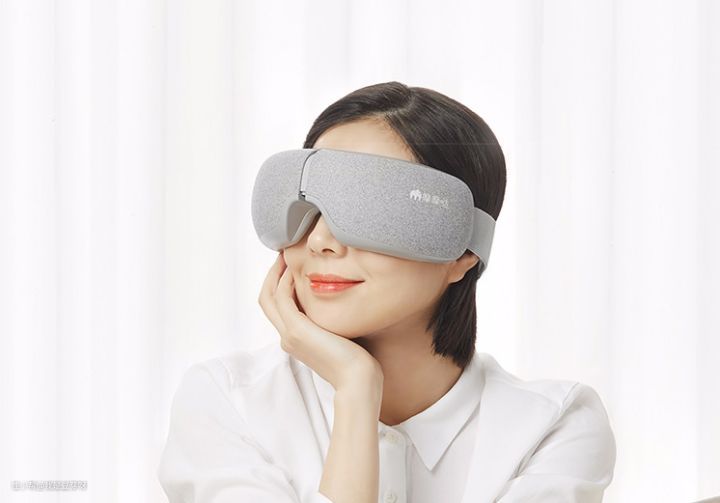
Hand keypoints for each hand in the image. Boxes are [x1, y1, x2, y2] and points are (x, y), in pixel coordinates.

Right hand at [258, 252, 382, 393]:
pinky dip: (285, 282)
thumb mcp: (340, 335)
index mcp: (295, 339)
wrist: (358, 380)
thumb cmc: (357, 361)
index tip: (289, 265)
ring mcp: (289, 335)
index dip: (278, 284)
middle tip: (283, 254)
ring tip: (286, 255)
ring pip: (269, 297)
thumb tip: (341, 304)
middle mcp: (287, 338)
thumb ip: (332, 321)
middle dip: (272, 274)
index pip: (277, 307)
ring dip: (276, 273)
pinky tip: (295, 271)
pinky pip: (283, 299)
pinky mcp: (297, 331)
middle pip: (266, 299)